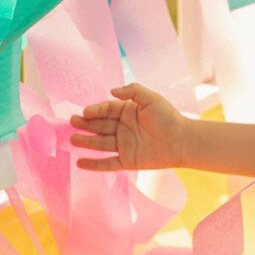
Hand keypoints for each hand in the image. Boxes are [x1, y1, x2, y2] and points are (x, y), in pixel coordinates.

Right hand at [69, 83, 188, 171]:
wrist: (182, 141)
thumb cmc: (168, 117)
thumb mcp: (151, 99)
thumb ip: (132, 91)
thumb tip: (111, 90)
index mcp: (127, 112)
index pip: (106, 110)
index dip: (95, 111)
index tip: (85, 112)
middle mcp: (123, 128)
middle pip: (100, 126)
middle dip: (85, 124)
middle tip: (72, 122)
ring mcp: (124, 145)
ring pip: (100, 143)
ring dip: (86, 142)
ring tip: (72, 139)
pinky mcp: (127, 161)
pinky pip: (107, 163)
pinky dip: (94, 164)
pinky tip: (79, 163)